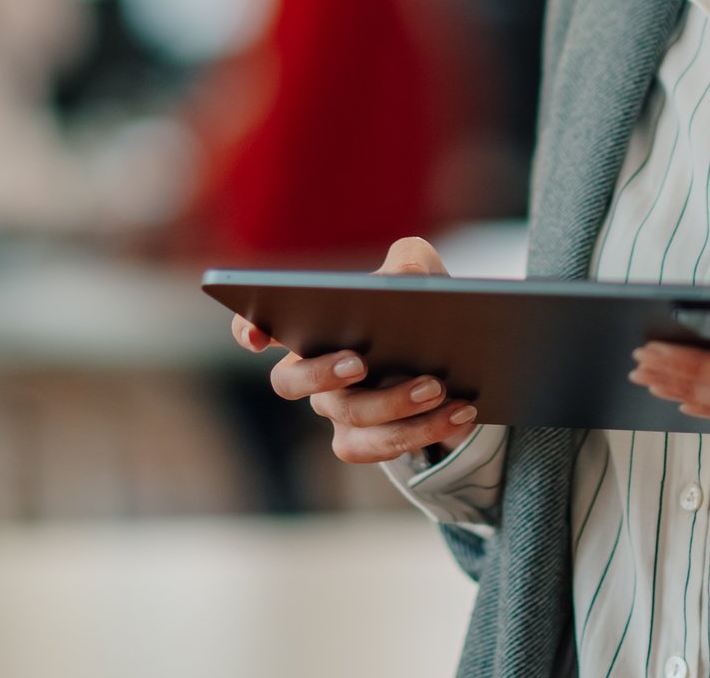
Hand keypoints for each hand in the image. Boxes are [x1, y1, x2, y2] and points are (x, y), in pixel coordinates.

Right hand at [230, 236, 480, 463]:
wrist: (457, 361)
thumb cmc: (421, 307)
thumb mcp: (421, 272)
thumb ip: (409, 262)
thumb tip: (400, 281)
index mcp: (311, 325)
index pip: (257, 326)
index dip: (248, 330)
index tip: (257, 336)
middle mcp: (310, 373)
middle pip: (290, 382)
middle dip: (322, 372)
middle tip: (361, 361)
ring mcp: (334, 411)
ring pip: (349, 416)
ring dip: (394, 403)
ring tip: (437, 387)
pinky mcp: (363, 441)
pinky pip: (380, 447)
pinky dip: (424, 431)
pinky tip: (461, 412)